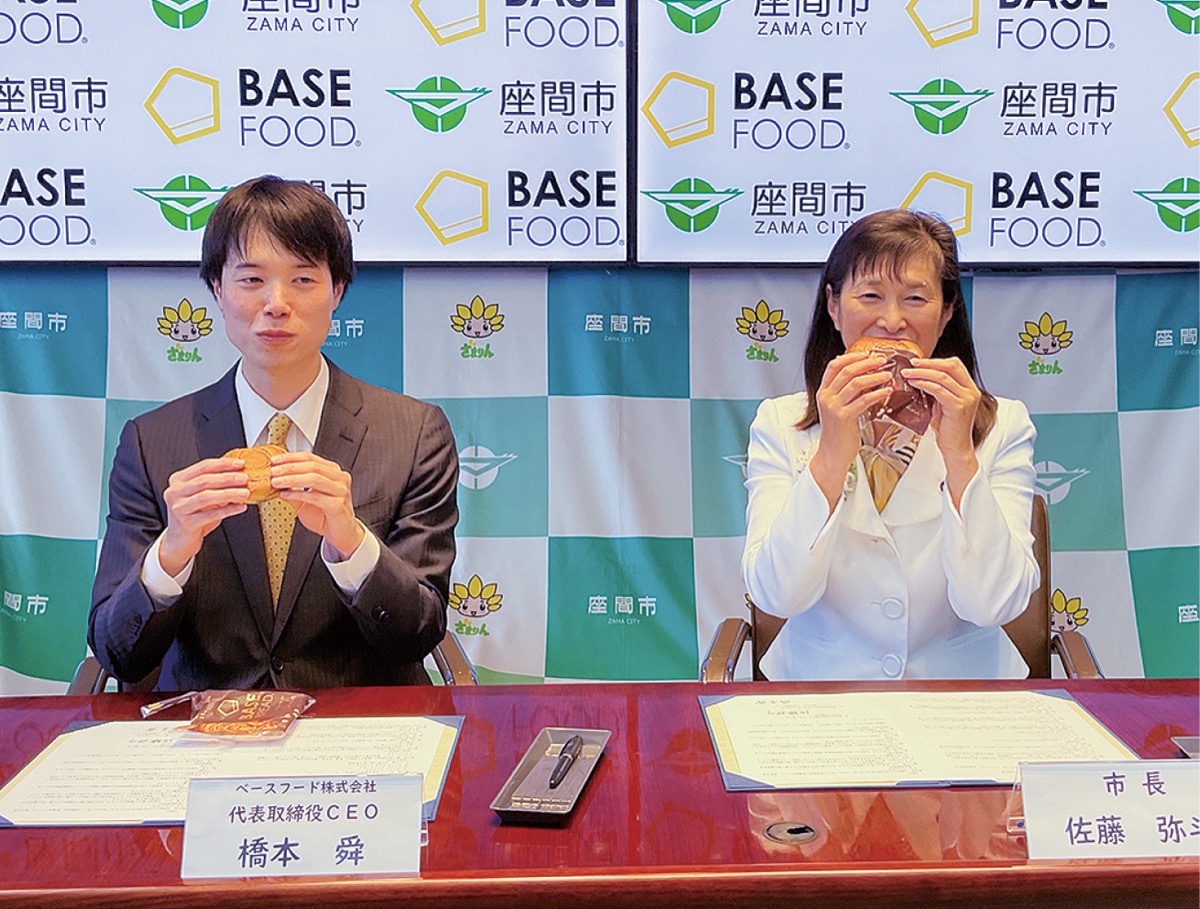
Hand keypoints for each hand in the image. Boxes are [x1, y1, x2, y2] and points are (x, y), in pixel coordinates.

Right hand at [159, 458, 249, 575]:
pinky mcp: (186, 523)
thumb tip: (239, 474)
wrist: (180, 540)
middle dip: (228, 478)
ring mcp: (178, 508)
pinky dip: (228, 510)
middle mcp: (175, 492)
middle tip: (245, 478)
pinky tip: (240, 507)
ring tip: (245, 493)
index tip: (240, 464)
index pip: (203, 466)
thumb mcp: (201, 495)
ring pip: (206, 497)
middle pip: (204, 481)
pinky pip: (210, 515)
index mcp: (178, 480)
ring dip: (229, 493)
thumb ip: (215, 484)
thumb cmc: (193, 515)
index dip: (224, 464)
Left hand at [269, 452, 364, 558]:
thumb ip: (292, 489)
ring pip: (314, 479)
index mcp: (332, 472)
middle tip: (273, 471)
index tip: (274, 460)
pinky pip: (316, 497)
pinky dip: (298, 495)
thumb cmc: (326, 515)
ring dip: (292, 479)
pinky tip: (286, 496)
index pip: (310, 458)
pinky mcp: (338, 505)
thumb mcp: (304, 500)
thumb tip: (275, 480)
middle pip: (312, 466)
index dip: (290, 458)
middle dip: (289, 468)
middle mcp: (339, 478)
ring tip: (277, 482)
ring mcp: (341, 491)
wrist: (341, 533)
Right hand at [809, 350, 891, 507]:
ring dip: (875, 376)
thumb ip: (846, 392)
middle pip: (846, 371)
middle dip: (867, 363)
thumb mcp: (838, 407)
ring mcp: (834, 407)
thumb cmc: (838, 432)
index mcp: (823, 392)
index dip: (851, 357)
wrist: (832, 454)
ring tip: (888, 375)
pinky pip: (864, 400)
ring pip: (856, 383)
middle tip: (883, 360)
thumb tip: (865, 375)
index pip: (834, 365)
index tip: (868, 354)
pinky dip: (878, 393)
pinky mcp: (844, 417)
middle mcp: (826, 397)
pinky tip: (888, 391)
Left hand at [901, 356, 980, 502]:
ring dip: (922, 372)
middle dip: (928, 363)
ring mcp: (967, 398)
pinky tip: (914, 383)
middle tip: (911, 363)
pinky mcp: (959, 407)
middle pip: (950, 366)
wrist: (955, 448)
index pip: (954, 364)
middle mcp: (971, 391)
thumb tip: (916, 376)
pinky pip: (939, 390)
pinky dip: (924, 384)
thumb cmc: (947, 428)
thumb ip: (935, 389)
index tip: (918, 361)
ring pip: (943, 376)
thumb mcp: (941, 403)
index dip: (935, 361)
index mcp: (969, 388)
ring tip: (907, 373)